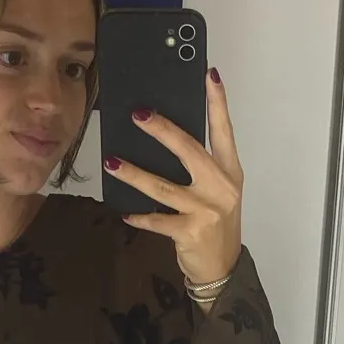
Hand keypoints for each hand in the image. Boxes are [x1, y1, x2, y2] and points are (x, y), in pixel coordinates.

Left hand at [104, 68, 242, 286]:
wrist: (222, 267)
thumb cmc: (216, 225)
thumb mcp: (218, 192)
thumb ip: (202, 168)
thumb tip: (168, 140)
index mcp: (230, 172)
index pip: (224, 131)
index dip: (217, 103)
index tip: (208, 76)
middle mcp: (220, 187)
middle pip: (189, 150)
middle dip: (162, 130)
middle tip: (139, 115)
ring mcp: (206, 210)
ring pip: (163, 187)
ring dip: (134, 174)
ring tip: (113, 163)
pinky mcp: (190, 231)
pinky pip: (157, 220)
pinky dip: (139, 216)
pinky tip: (125, 212)